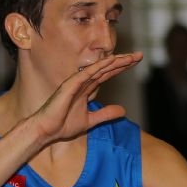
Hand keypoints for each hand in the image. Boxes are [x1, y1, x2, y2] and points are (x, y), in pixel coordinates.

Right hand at [28, 53, 143, 145]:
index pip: (108, 75)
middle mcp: (83, 83)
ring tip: (130, 57)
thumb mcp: (91, 121)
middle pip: (106, 69)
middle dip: (123, 62)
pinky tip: (112, 60)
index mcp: (87, 89)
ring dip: (115, 62)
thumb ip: (106, 114)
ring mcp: (77, 82)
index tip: (135, 63)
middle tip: (139, 56)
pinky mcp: (71, 85)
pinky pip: (88, 73)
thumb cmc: (63, 125)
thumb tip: (123, 111)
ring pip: (99, 68)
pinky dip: (100, 66)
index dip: (121, 68)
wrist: (47, 130)